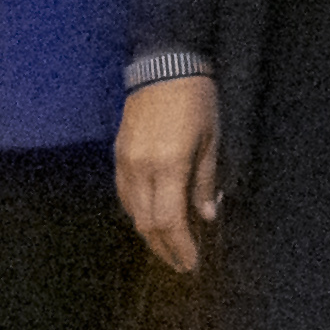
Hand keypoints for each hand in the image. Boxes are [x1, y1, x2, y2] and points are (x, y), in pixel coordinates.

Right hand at [116, 74, 216, 270]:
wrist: (163, 66)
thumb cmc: (195, 101)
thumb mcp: (211, 141)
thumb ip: (205, 182)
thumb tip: (207, 216)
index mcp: (169, 165)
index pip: (169, 221)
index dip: (180, 247)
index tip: (191, 263)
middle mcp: (141, 168)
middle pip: (146, 223)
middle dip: (164, 248)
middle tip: (181, 262)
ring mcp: (125, 161)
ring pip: (132, 211)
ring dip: (150, 233)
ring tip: (169, 246)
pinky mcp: (118, 154)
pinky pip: (124, 194)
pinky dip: (137, 212)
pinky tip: (151, 219)